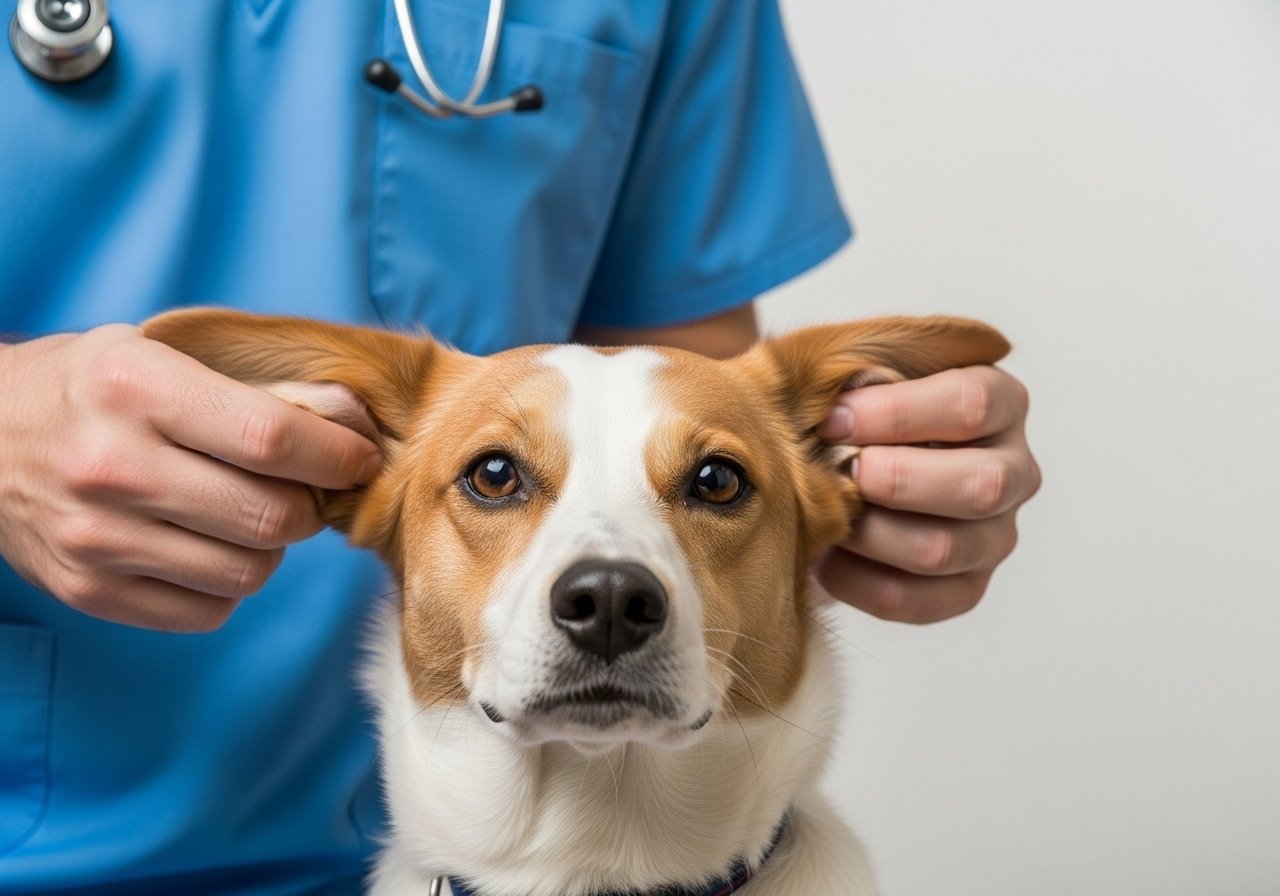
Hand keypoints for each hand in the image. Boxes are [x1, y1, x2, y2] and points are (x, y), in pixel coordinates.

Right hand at [0, 325, 380, 631]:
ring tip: (249, 516)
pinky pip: (207, 611)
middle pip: (270, 517)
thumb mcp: (162, 355)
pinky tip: (208, 547)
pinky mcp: (88, 591)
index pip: (272, 438)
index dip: (336, 455)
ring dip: (270, 548)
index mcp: (136, 387)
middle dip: (310, 507)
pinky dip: (228, 584)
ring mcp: (95, 537)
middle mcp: (111, 464)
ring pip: (247, 572)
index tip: (356, 458)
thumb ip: (254, 388)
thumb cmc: (91, 390)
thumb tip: (353, 425)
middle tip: (304, 491)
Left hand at [815, 366, 1039, 622]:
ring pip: (943, 549)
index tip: (834, 419)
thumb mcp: (860, 361)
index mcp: (999, 402)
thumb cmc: (854, 407)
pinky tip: (825, 555)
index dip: (898, 413)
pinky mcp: (963, 588)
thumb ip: (860, 357)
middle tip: (842, 471)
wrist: (837, 465)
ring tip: (824, 514)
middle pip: (981, 486)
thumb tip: (838, 382)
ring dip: (870, 533)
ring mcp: (994, 536)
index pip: (972, 404)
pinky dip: (858, 582)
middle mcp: (1013, 471)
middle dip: (897, 479)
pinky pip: (916, 600)